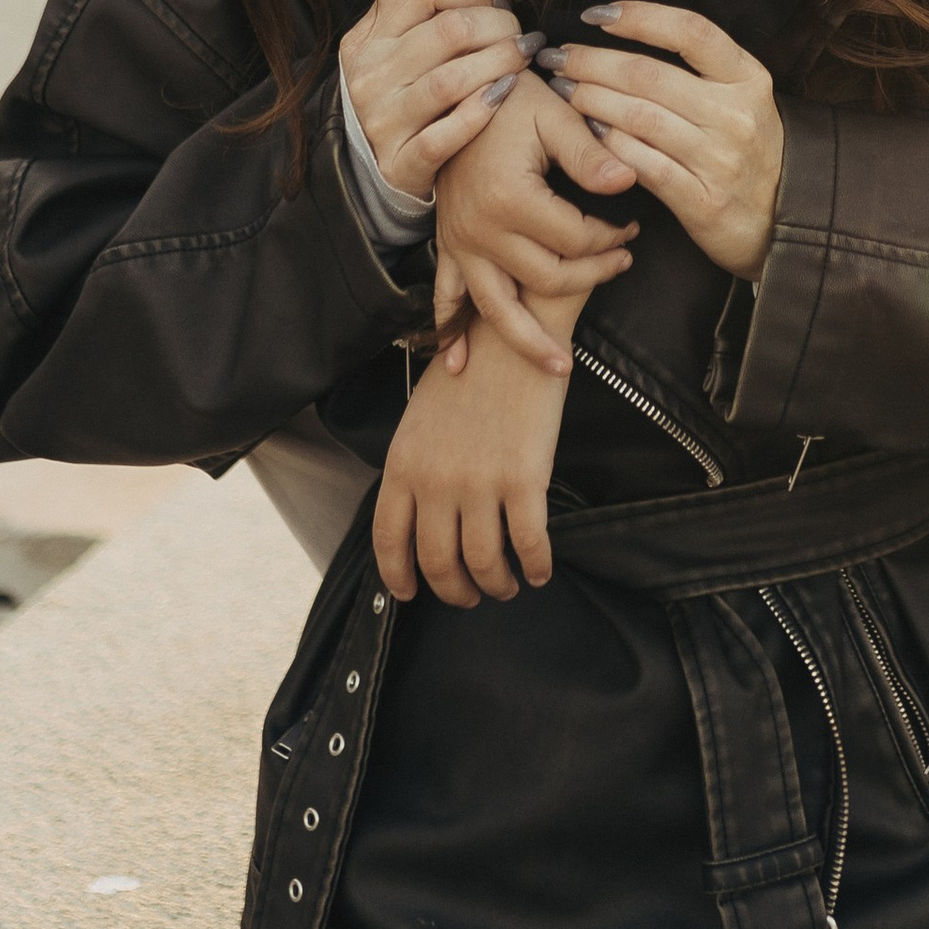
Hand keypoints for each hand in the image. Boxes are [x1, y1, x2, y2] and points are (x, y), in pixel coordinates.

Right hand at [340, 0, 530, 199]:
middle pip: (447, 31)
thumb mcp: (408, 43)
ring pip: (449, 81)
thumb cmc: (411, 90)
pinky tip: (505, 94)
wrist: (379, 162)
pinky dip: (480, 112)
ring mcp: (381, 121)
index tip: (498, 0)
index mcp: (367, 37)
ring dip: (499, 64)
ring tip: (523, 59)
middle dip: (499, 26)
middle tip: (521, 36)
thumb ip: (447, 6)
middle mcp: (368, 75)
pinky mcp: (399, 163)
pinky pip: (444, 136)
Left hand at [375, 328, 568, 602]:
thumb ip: (417, 464)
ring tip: (505, 585)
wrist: (514, 332)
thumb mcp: (422, 415)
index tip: (410, 594)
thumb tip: (423, 510)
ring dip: (495, 585)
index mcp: (404, 463)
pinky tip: (539, 571)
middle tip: (470, 596)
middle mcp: (435, 480)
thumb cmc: (471, 366)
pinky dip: (534, 566)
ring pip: (483, 563)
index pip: (389, 540)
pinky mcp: (524, 479)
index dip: (399, 576)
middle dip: (454, 591)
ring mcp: (480, 482)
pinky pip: (529, 543)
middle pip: (438, 562)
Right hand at [432, 76, 640, 371]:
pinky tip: (458, 365)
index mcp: (510, 198)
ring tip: (560, 369)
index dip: (611, 239)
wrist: (455, 89)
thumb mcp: (555, 114)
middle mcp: (480, 229)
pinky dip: (451, 333)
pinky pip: (446, 297)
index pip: (575, 240)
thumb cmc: (510, 97)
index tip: (632, 228)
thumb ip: (591, 153)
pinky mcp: (447, 244)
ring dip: (526, 342)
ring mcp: (460, 242)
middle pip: (546, 278)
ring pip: (496, 307)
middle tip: (622, 266)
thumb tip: (627, 182)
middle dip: (590, 278)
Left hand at [543, 2, 783, 282]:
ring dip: (590, 100)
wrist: (782, 218)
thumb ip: (699, 70)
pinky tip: (586, 132)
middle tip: (557, 57)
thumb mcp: (743, 98)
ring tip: (562, 89)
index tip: (597, 14)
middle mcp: (736, 114)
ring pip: (639, 118)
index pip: (690, 31)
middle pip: (651, 76)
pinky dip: (608, 145)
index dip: (640, 17)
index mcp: (748, 78)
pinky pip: (642, 165)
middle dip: (593, 62)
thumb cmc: (748, 149)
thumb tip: (626, 35)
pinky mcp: (702, 201)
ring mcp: (720, 160)